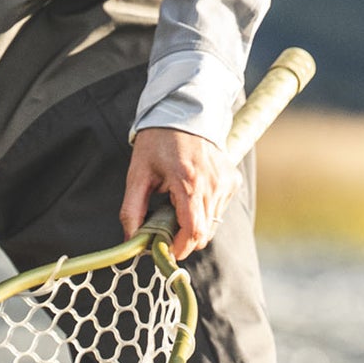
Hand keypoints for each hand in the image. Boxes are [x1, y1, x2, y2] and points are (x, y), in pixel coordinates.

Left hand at [120, 126, 238, 259]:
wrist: (183, 112)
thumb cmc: (157, 142)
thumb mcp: (137, 174)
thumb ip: (132, 210)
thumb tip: (130, 240)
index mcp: (189, 183)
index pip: (194, 231)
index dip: (180, 248)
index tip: (165, 250)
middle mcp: (213, 184)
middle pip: (204, 233)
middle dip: (184, 238)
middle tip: (165, 226)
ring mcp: (226, 182)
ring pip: (213, 223)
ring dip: (194, 223)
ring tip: (176, 202)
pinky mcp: (233, 180)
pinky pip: (219, 208)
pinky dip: (205, 210)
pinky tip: (191, 192)